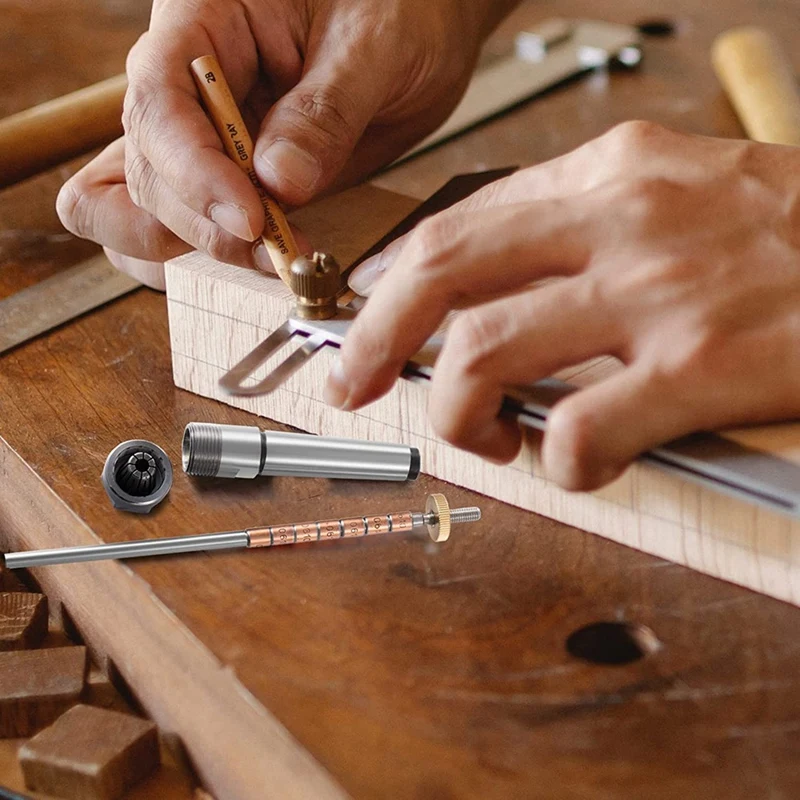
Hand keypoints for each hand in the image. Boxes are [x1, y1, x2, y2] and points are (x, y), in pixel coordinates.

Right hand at [56, 0, 514, 287]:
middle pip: (150, 166)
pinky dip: (208, 255)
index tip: (249, 219)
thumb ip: (324, 113)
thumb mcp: (373, 46)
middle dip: (206, 222)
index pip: (160, 98)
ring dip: (205, 247)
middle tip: (280, 251)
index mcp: (205, 20)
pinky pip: (184, 224)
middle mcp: (188, 82)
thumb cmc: (394, 10)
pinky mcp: (228, 179)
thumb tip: (278, 184)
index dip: (193, 169)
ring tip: (279, 259)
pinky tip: (255, 262)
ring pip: (152, 207)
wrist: (417, 34)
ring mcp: (203, 136)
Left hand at [331, 122, 799, 489]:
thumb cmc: (787, 236)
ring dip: (459, 413)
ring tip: (485, 437)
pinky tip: (579, 465)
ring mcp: (661, 291)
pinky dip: (560, 463)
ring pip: (486, 353)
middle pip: (442, 271)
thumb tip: (494, 282)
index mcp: (611, 173)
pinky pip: (581, 431)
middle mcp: (624, 219)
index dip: (391, 284)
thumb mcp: (680, 191)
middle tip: (353, 383)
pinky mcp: (706, 365)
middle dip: (375, 337)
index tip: (368, 322)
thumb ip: (583, 226)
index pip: (459, 224)